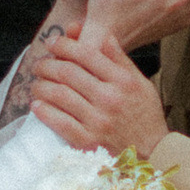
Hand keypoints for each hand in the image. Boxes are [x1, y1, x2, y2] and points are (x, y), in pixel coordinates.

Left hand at [27, 34, 168, 154]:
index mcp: (123, 81)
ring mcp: (98, 121)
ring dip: (41, 86)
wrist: (152, 154)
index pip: (87, 54)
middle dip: (47, 65)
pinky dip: (44, 111)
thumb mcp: (140, 82)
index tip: (52, 42)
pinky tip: (37, 105)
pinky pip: (59, 122)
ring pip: (59, 95)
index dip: (64, 45)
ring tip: (37, 84)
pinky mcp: (88, 141)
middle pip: (68, 72)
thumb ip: (120, 59)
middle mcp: (109, 98)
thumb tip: (103, 35)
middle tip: (39, 65)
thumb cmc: (145, 116)